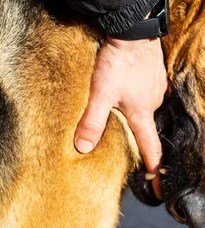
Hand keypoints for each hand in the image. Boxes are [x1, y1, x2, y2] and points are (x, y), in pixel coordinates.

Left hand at [74, 36, 167, 198]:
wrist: (131, 30)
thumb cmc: (117, 61)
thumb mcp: (99, 94)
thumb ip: (92, 121)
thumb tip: (82, 148)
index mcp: (142, 113)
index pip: (150, 147)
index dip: (152, 168)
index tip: (156, 187)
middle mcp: (152, 102)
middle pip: (143, 128)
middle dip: (136, 140)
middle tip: (126, 148)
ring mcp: (153, 88)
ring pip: (141, 110)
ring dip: (131, 116)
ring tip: (118, 117)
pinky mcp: (150, 75)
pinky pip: (141, 94)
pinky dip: (132, 99)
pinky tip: (121, 95)